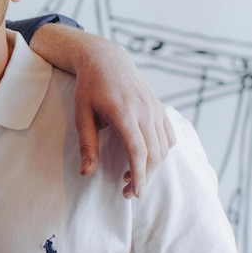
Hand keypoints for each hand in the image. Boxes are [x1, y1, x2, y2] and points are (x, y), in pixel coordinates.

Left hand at [73, 40, 174, 197]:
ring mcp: (156, 108)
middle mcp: (145, 110)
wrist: (106, 59)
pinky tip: (146, 158)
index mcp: (124, 112)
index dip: (139, 175)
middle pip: (154, 153)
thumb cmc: (89, 87)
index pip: (138, 151)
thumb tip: (86, 173)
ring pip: (164, 147)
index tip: (134, 193)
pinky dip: (162, 152)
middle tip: (127, 191)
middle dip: (143, 177)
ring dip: (152, 167)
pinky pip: (169, 136)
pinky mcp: (160, 108)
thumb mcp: (82, 114)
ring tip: (131, 176)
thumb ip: (86, 144)